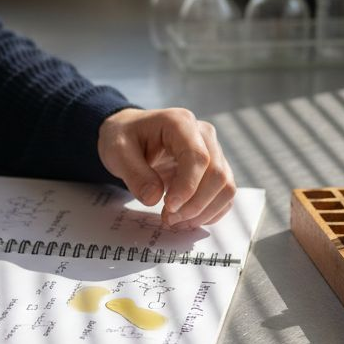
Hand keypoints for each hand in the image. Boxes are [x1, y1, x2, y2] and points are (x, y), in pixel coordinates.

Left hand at [97, 108, 235, 228]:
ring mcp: (213, 152)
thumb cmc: (125, 138)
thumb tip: (153, 198)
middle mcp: (203, 135)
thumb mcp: (117, 151)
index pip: (198, 157)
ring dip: (204, 211)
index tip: (169, 207)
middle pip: (217, 175)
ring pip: (225, 187)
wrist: (130, 134)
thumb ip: (133, 174)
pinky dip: (209, 212)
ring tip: (175, 220)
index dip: (188, 187)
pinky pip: (224, 195)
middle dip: (195, 205)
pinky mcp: (214, 169)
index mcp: (180, 123)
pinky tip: (186, 218)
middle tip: (168, 218)